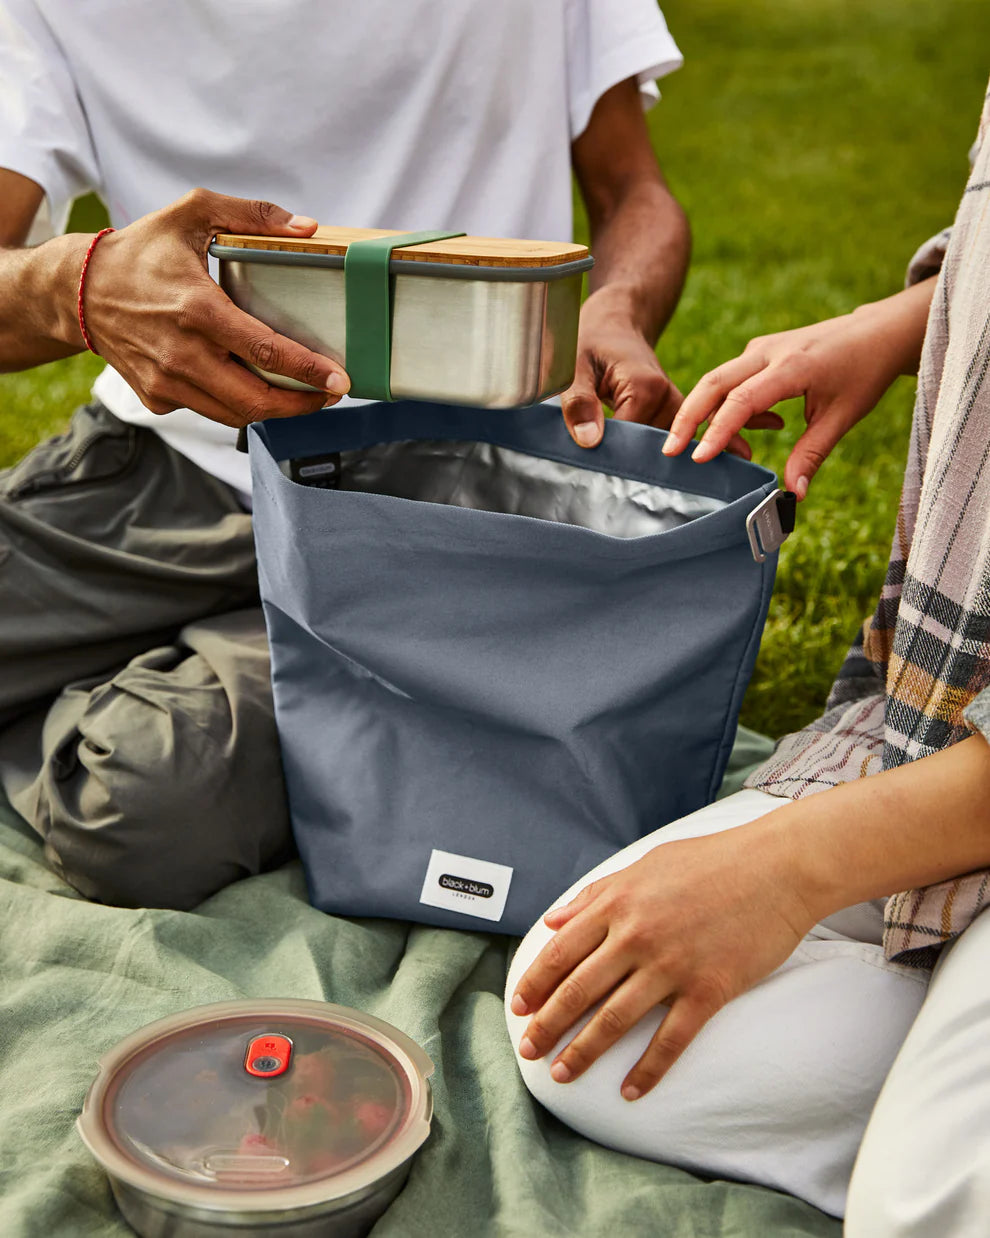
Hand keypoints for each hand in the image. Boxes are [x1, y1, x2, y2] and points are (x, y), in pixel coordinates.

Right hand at [80, 188, 350, 426]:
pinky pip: (210, 410)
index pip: (265, 352)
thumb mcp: (192, 213)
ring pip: (237, 415)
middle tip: (331, 393)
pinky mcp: (158, 398)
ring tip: (303, 394)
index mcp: (198, 310)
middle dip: (303, 404)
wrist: (79, 291)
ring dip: (275, 410)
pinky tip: (254, 387)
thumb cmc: (140, 252)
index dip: (308, 371)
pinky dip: (237, 404)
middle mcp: (182, 354)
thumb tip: (307, 227)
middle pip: (256, 401)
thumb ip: (251, 214)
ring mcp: (168, 382)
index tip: (339, 379)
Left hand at [510, 817, 815, 1098]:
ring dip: (584, 1052)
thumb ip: (597, 894)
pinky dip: (648, 1070)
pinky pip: (670, 1039)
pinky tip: (630, 1091)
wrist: (777, 868)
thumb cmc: (712, 860)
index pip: (561, 952)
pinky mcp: (708, 989)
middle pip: (578, 991)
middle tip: (529, 1051)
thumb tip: (554, 920)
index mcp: (618, 903)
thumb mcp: (646, 864)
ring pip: (615, 1019)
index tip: (518, 1007)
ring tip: (562, 1074)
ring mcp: (671, 965)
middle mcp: (636, 936)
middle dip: (548, 1025)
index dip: (535, 983)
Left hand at [561, 289, 681, 447]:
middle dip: (616, 452)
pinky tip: (620, 434)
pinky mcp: (674, 415)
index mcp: (647, 387)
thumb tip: (589, 441)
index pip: (628, 441)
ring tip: (605, 431)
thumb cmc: (590, 345)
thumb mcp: (573, 369)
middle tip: (591, 442)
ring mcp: (676, 409)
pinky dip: (635, 444)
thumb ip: (578, 403)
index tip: (583, 451)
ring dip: (626, 449)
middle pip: (642, 447)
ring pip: (649, 450)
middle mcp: (669, 399)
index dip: (604, 450)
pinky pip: (655, 443)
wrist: (615, 328)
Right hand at [661, 279, 935, 495]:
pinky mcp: (758, 352)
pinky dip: (721, 406)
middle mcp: (768, 352)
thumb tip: (793, 495)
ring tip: (700, 449)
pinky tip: (745, 430)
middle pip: (714, 383)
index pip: (742, 400)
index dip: (718, 431)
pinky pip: (729, 379)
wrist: (877, 331)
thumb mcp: (843, 416)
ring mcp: (760, 349)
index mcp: (792, 366)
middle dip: (688, 418)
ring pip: (716, 380)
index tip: (699, 458)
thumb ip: (812, 454)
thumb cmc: (864, 372)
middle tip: (670, 452)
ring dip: (701, 414)